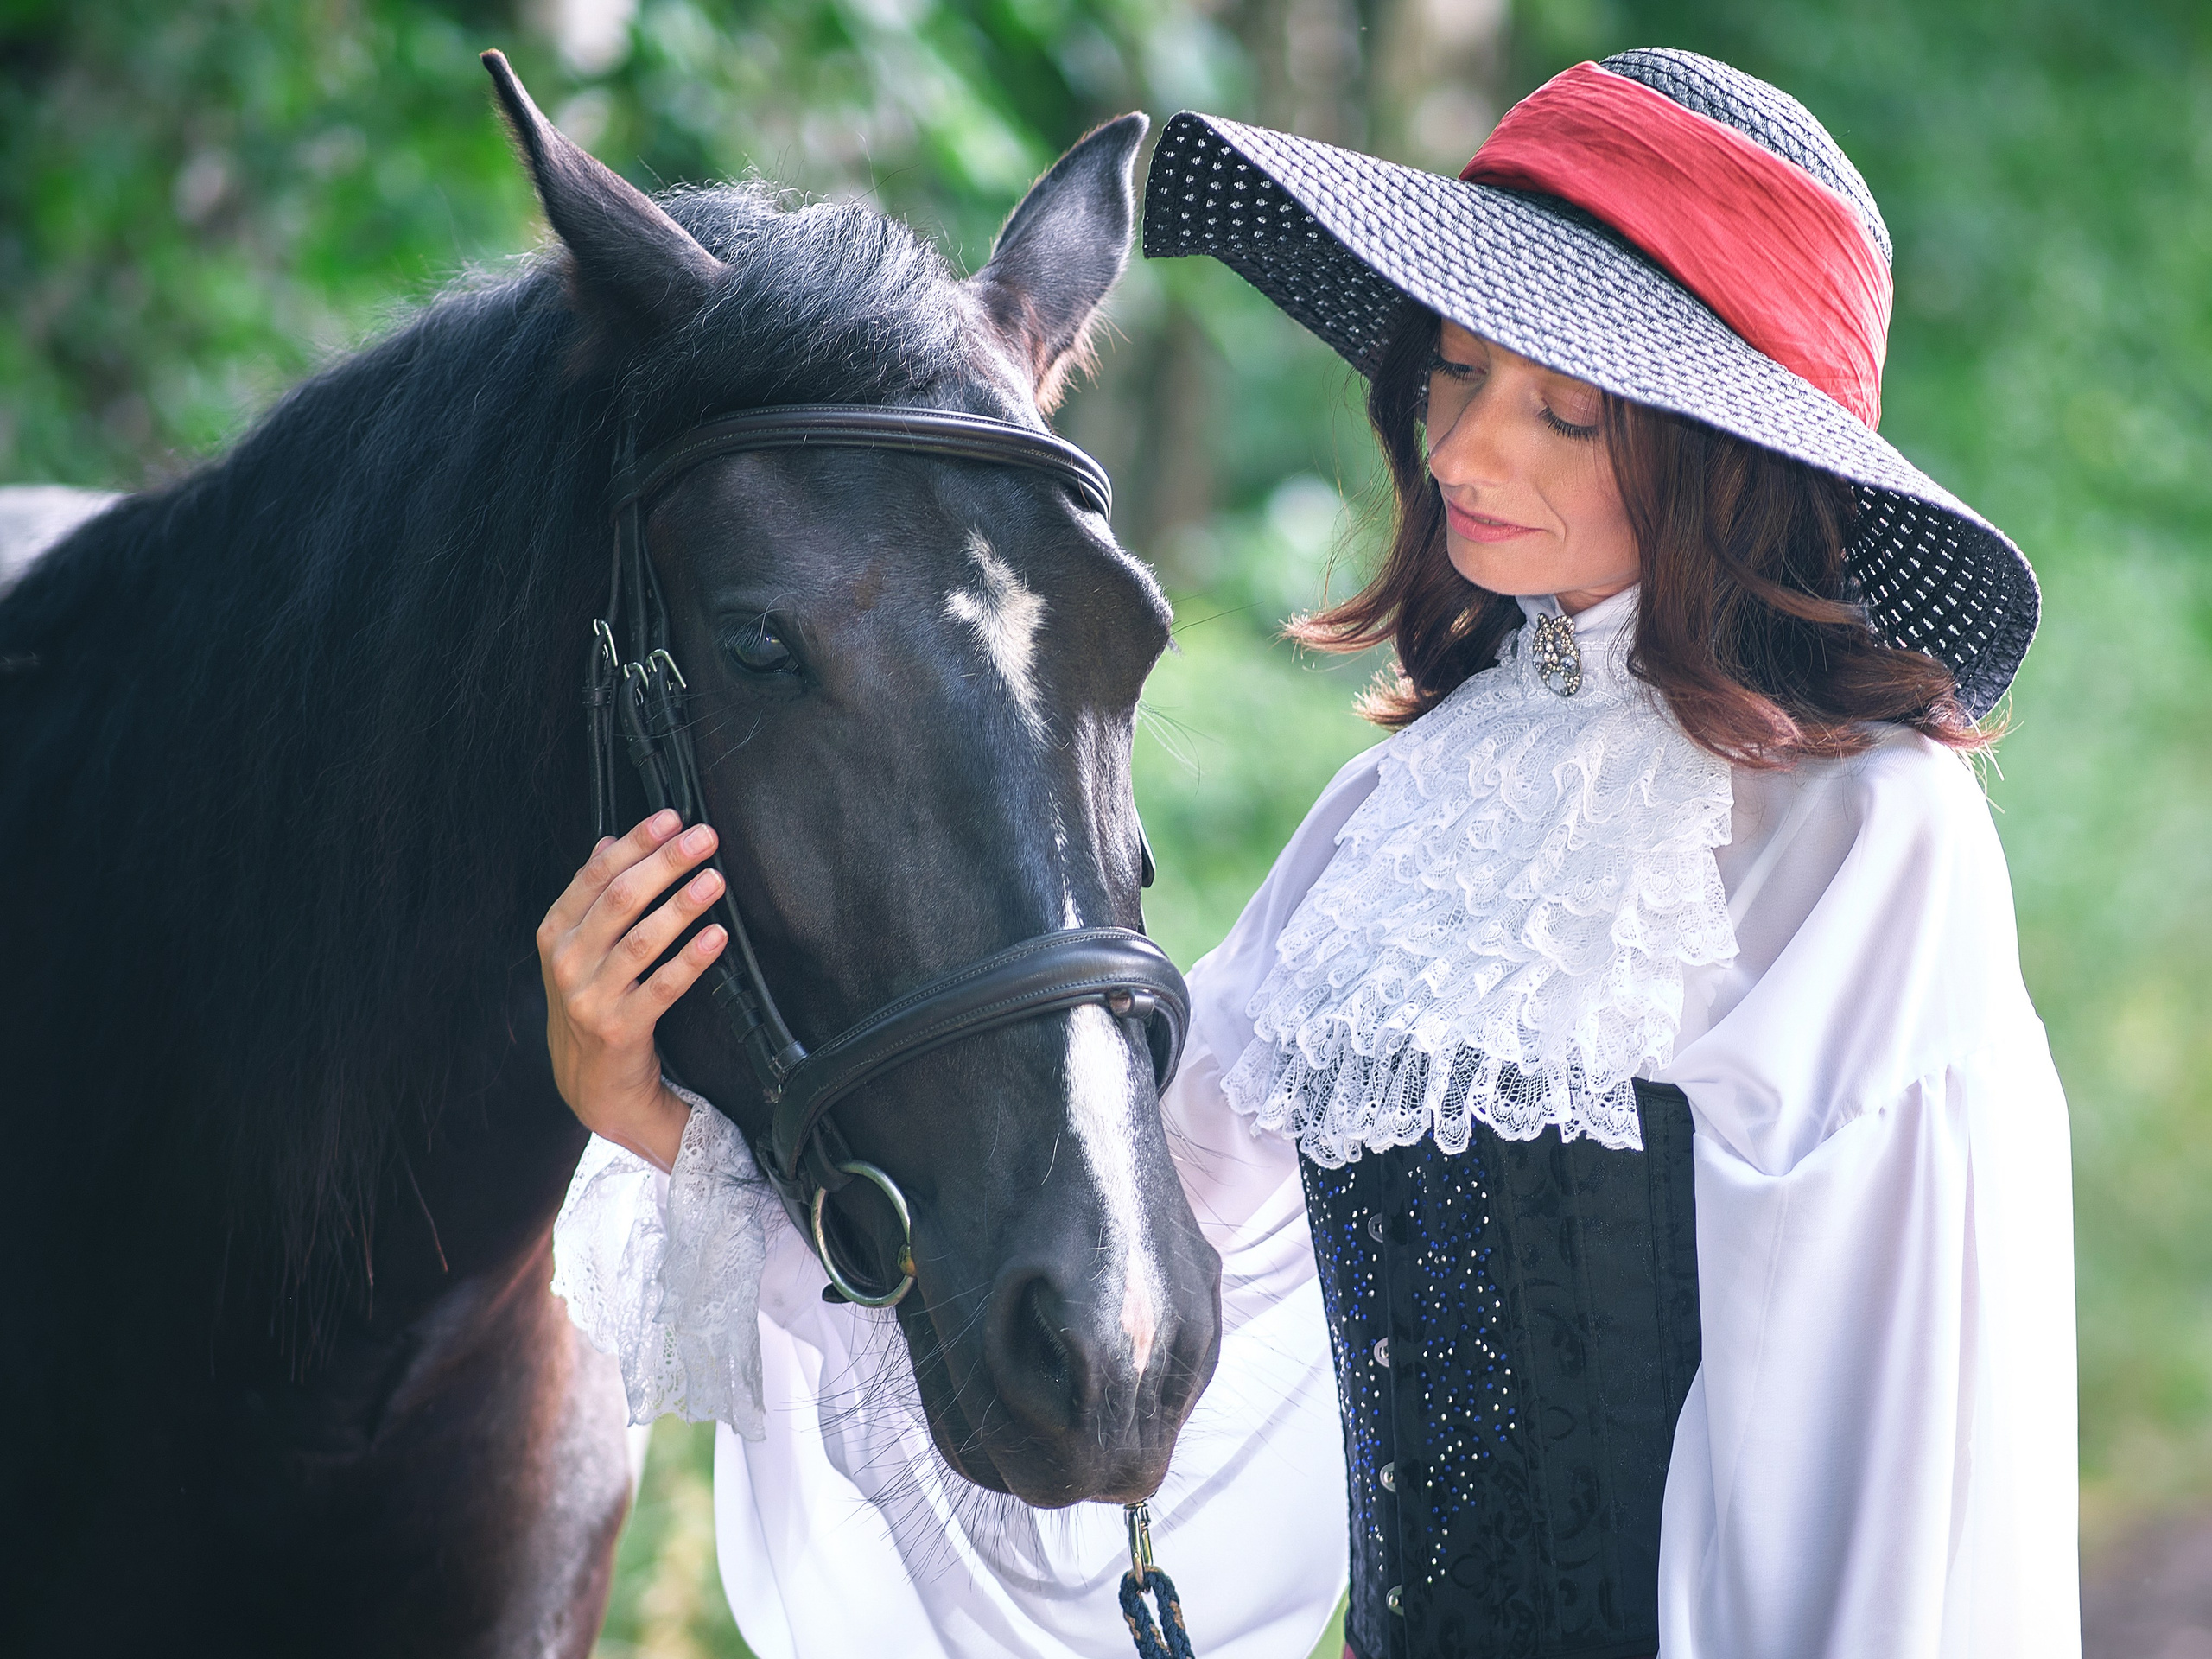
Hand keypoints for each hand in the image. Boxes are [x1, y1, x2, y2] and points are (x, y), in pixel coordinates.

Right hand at [537, 809, 730, 1171]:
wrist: (590, 1081)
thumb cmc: (592, 1000)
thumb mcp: (579, 947)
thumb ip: (593, 894)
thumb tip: (609, 838)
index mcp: (556, 932)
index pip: (596, 874)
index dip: (636, 842)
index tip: (673, 817)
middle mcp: (567, 961)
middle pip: (621, 898)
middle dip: (666, 862)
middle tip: (706, 838)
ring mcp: (590, 997)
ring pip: (642, 939)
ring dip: (682, 904)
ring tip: (715, 879)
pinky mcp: (620, 1028)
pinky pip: (663, 987)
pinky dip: (692, 958)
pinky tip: (717, 935)